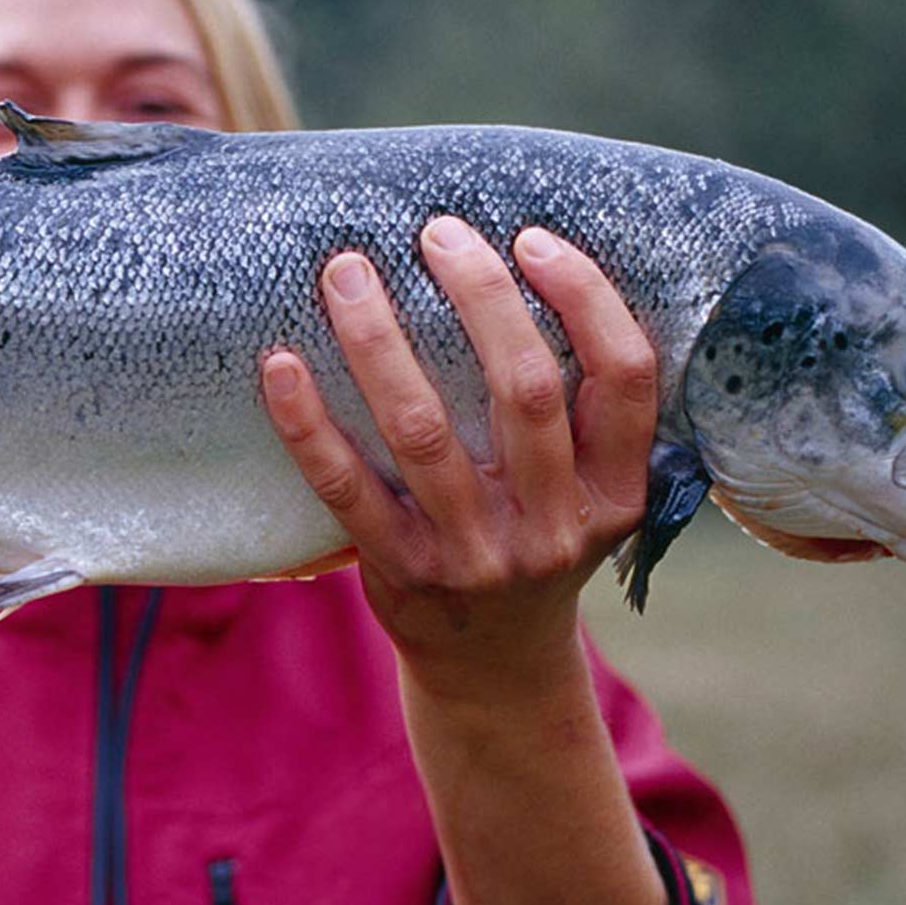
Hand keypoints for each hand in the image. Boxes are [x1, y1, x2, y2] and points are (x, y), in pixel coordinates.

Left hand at [263, 218, 669, 904]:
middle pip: (523, 389)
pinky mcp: (401, 575)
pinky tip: (280, 365)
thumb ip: (577, 414)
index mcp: (616, 493)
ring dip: (379, 339)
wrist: (494, 672)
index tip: (534, 238)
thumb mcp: (587, 495)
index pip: (625, 377)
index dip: (585, 298)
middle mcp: (555, 526)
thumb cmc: (532, 544)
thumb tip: (519, 264)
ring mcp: (475, 555)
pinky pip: (344, 486)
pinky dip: (308, 422)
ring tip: (347, 271)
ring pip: (423, 428)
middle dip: (479, 295)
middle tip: (435, 232)